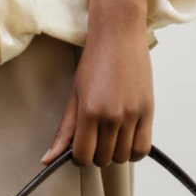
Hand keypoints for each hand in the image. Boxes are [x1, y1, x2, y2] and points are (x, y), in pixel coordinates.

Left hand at [41, 28, 153, 167]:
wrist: (119, 34)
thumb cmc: (94, 63)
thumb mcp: (74, 96)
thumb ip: (63, 132)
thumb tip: (47, 161)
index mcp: (89, 112)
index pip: (83, 157)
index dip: (79, 158)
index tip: (81, 147)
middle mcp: (112, 116)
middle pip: (103, 159)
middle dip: (96, 153)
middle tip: (96, 137)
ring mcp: (132, 115)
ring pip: (122, 157)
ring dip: (115, 152)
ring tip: (111, 136)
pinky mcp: (148, 111)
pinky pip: (142, 149)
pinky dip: (134, 152)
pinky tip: (127, 140)